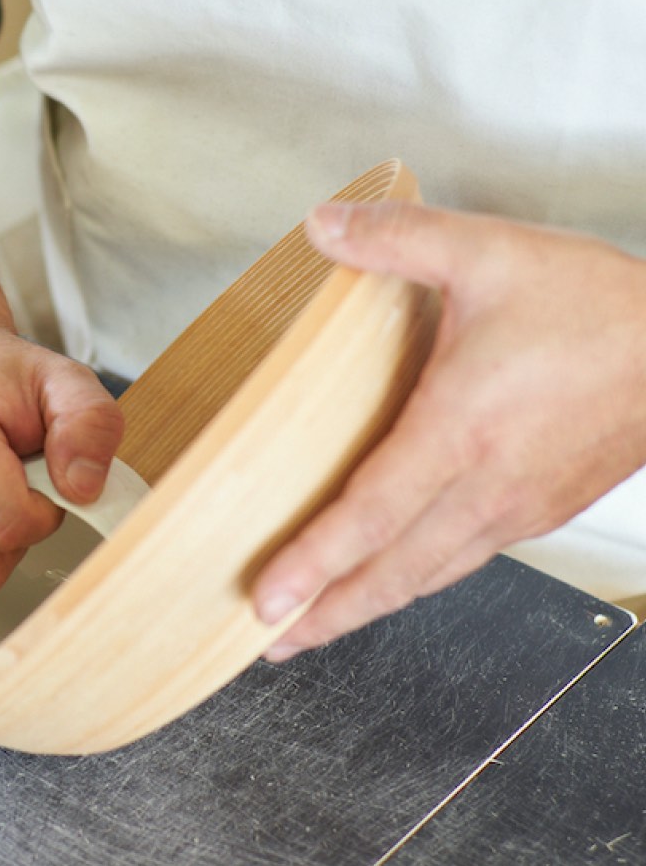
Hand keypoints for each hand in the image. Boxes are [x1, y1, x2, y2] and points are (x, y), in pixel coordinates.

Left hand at [253, 200, 645, 659]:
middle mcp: (486, 486)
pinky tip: (389, 579)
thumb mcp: (490, 252)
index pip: (371, 515)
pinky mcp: (538, 511)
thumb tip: (321, 226)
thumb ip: (398, 238)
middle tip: (266, 640)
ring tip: (312, 626)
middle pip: (392, 572)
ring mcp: (516, 508)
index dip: (313, 562)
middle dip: (325, 613)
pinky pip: (461, 560)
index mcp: (462, 430)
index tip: (266, 599)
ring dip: (364, 606)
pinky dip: (412, 581)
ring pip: (427, 576)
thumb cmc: (600, 306)